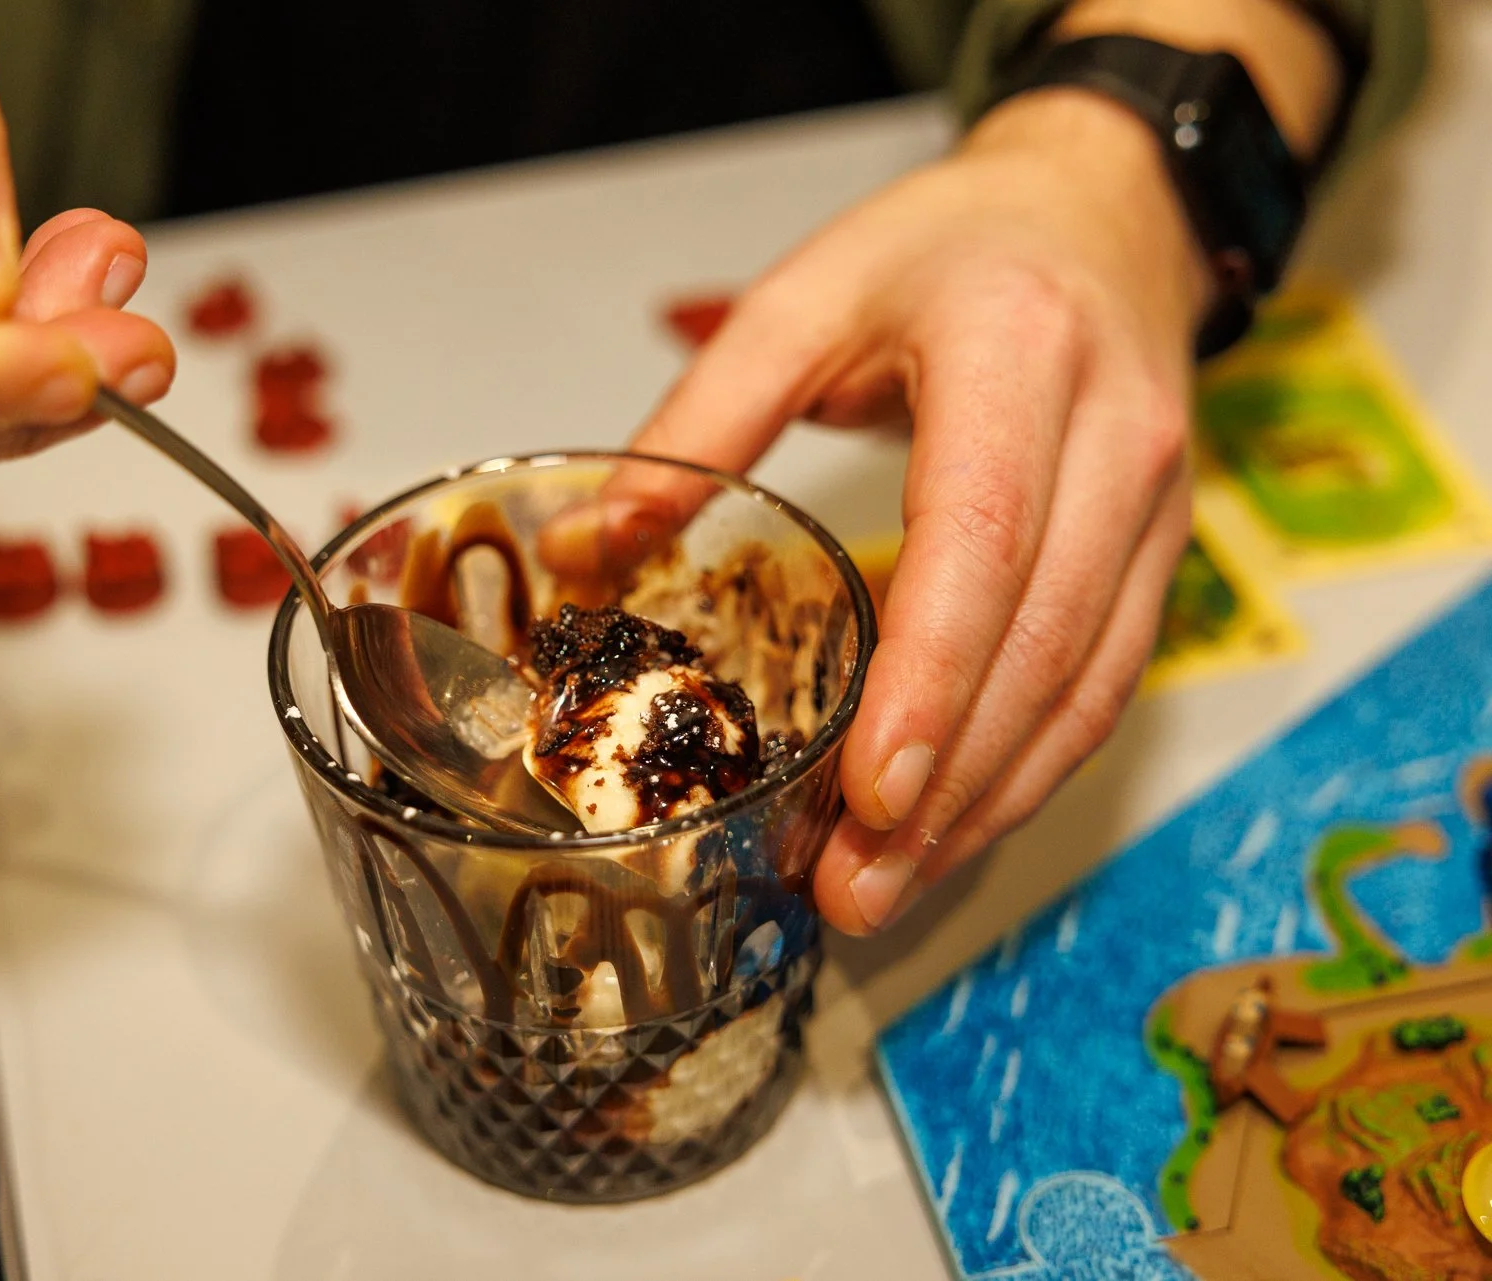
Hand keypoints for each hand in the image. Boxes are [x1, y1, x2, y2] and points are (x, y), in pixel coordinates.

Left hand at [625, 90, 1212, 933]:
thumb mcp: (810, 293)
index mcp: (1017, 359)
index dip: (930, 677)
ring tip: (888, 889)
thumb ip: (704, 416)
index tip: (869, 791)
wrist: (1102, 213)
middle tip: (853, 889)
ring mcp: (1155, 505)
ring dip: (989, 803)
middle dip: (948, 784)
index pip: (985, 541)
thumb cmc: (949, 251)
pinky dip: (1029, 769)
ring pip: (1086, 685)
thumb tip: (594, 541)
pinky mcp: (1159, 554)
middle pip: (1042, 641)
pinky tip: (953, 830)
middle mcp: (1114, 439)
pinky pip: (1106, 682)